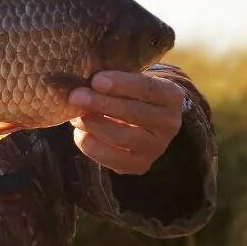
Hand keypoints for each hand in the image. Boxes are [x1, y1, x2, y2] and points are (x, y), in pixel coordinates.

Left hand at [68, 71, 183, 174]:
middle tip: (76, 96)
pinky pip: (112, 158)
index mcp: (171, 96)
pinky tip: (80, 132)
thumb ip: (113, 80)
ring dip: (94, 125)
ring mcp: (156, 148)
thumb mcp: (130, 81)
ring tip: (75, 114)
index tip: (96, 80)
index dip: (121, 84)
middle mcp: (169, 123)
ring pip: (122, 137)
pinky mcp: (140, 165)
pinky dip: (91, 144)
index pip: (147, 88)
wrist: (143, 124)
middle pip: (134, 113)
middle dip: (101, 104)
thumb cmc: (130, 94)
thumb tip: (82, 80)